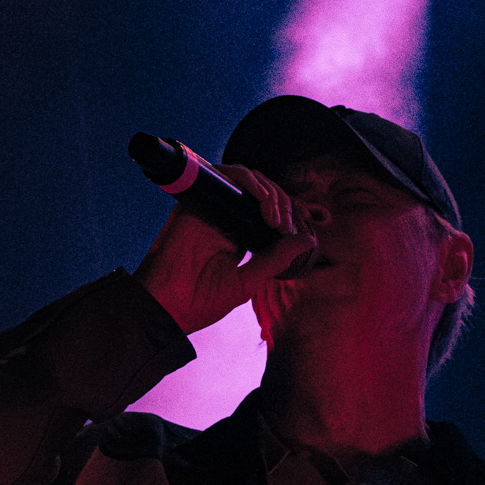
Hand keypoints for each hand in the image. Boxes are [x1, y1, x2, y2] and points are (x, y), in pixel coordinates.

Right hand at [134, 166, 315, 334]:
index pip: (271, 212)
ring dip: (271, 193)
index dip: (294, 211)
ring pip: (249, 180)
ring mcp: (213, 207)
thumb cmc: (202, 301)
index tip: (316, 218)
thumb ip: (277, 259)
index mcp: (240, 235)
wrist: (167, 308)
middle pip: (264, 193)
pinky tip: (264, 203)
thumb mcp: (249, 280)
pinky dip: (251, 183)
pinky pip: (228, 176)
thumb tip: (308, 241)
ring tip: (278, 219)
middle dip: (286, 204)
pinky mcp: (198, 199)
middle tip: (289, 227)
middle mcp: (227, 217)